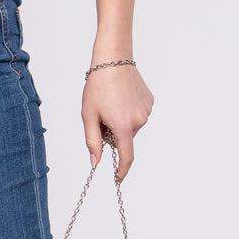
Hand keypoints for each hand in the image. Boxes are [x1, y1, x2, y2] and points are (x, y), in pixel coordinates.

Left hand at [82, 63, 153, 180]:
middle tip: (100, 115)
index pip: (126, 157)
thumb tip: (96, 162)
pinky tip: (121, 96)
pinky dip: (128, 111)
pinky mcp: (149, 101)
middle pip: (124, 138)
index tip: (118, 179)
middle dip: (113, 133)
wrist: (113, 59)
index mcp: (123, 126)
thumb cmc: (98, 86)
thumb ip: (93, 141)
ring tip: (111, 101)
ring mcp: (146, 111)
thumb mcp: (89, 115)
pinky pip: (136, 114)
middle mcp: (139, 121)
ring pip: (130, 126)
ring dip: (120, 121)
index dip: (122, 171)